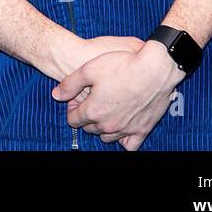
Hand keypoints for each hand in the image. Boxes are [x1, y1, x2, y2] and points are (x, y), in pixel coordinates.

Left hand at [51, 41, 184, 149]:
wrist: (155, 69)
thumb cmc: (122, 65)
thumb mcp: (89, 69)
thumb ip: (70, 84)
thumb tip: (56, 95)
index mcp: (93, 111)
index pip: (73, 120)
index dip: (72, 108)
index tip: (76, 99)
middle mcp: (108, 124)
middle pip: (89, 128)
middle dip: (87, 117)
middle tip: (91, 102)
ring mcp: (126, 129)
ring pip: (107, 137)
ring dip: (102, 127)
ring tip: (106, 111)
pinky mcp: (142, 130)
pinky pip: (129, 145)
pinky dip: (123, 140)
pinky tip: (121, 128)